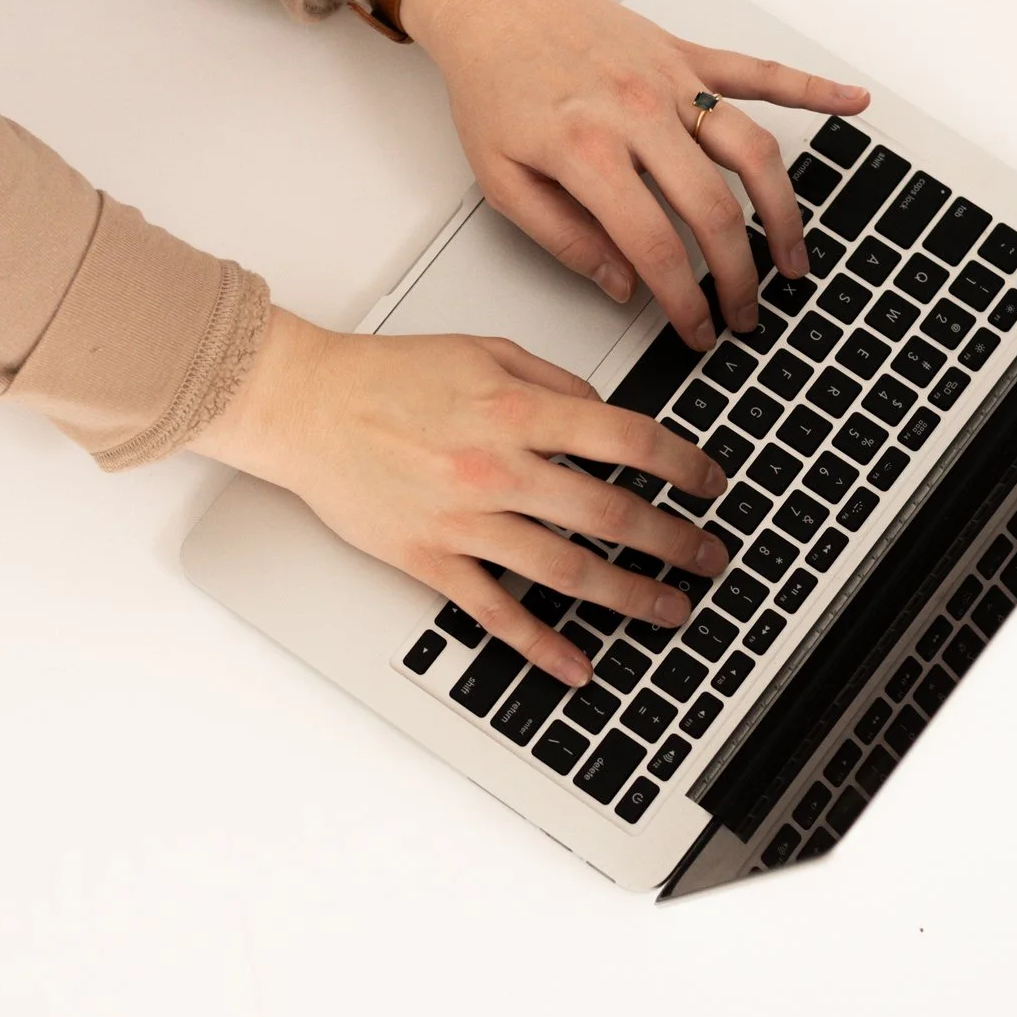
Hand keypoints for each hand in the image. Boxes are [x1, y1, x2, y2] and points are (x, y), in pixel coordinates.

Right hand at [192, 309, 731, 686]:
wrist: (305, 405)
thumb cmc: (385, 376)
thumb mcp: (484, 351)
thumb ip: (553, 382)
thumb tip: (607, 414)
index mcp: (518, 411)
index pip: (628, 441)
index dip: (684, 465)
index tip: (711, 483)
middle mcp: (499, 468)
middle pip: (611, 513)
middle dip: (674, 540)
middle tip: (710, 556)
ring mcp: (466, 520)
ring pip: (568, 569)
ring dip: (630, 595)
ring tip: (670, 608)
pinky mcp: (431, 559)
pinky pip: (497, 611)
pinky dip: (542, 645)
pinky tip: (578, 665)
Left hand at [393, 0, 867, 349]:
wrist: (491, 0)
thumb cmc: (492, 84)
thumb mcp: (501, 182)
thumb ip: (564, 240)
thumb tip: (622, 286)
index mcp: (589, 151)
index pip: (655, 246)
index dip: (682, 300)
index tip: (697, 330)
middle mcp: (640, 113)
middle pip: (714, 209)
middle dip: (739, 274)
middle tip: (746, 312)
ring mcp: (671, 80)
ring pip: (752, 150)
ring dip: (782, 210)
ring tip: (793, 257)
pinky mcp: (686, 53)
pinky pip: (760, 71)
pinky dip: (812, 88)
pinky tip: (852, 103)